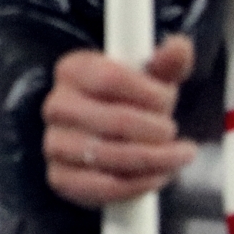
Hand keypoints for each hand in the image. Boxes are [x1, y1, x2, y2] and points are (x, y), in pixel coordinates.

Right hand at [42, 35, 197, 208]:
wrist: (104, 138)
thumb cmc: (128, 102)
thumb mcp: (149, 78)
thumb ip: (167, 62)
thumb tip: (180, 47)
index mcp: (72, 70)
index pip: (111, 78)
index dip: (148, 94)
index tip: (168, 101)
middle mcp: (56, 105)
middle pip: (115, 120)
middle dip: (157, 130)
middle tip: (173, 132)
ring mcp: (54, 143)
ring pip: (111, 156)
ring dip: (154, 160)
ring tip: (177, 156)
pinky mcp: (60, 178)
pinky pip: (104, 186)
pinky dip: (138, 184)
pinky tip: (157, 175)